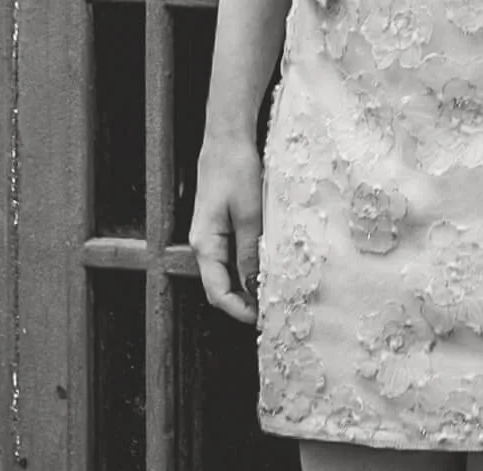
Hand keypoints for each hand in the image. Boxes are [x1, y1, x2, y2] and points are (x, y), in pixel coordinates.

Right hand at [189, 133, 263, 323]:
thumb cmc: (236, 170)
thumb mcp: (250, 216)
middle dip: (246, 304)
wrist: (228, 138)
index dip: (239, 311)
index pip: (216, 292)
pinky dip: (251, 269)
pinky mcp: (223, 227)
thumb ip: (251, 254)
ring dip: (251, 288)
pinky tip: (272, 270)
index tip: (264, 320)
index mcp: (205, 243)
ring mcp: (213, 236)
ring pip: (230, 274)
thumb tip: (255, 288)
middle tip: (277, 312)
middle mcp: (204, 243)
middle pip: (222, 287)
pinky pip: (235, 258)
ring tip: (278, 294)